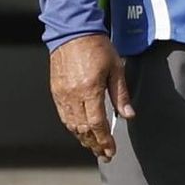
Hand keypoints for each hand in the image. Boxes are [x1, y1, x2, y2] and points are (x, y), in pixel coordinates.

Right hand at [49, 34, 133, 160]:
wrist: (73, 32)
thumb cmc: (97, 46)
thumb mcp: (116, 68)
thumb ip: (121, 94)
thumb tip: (128, 115)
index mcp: (90, 89)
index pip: (97, 124)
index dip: (105, 140)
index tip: (111, 150)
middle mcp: (73, 95)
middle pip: (83, 129)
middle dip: (94, 144)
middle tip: (104, 153)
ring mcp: (62, 94)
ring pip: (71, 125)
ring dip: (83, 138)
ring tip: (94, 145)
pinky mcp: (55, 91)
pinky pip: (63, 116)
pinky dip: (72, 127)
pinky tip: (80, 130)